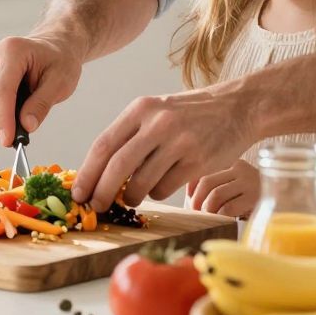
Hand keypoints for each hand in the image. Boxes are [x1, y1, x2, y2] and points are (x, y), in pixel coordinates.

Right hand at [0, 31, 84, 146]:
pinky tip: (13, 111)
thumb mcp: (61, 82)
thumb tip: (26, 126)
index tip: (9, 141)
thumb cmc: (59, 62)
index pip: (1, 90)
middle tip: (21, 140)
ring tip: (22, 119)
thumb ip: (42, 103)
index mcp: (12, 50)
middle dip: (1, 126)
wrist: (53, 48)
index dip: (3, 119)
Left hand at [72, 85, 255, 210]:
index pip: (104, 144)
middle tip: (96, 206)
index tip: (79, 192)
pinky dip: (157, 193)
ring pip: (141, 183)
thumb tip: (97, 173)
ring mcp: (179, 143)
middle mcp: (158, 123)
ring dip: (132, 196)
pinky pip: (165, 189)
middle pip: (118, 166)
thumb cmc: (188, 114)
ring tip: (134, 195)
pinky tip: (163, 183)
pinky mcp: (197, 162)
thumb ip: (129, 136)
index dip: (87, 172)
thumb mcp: (155, 112)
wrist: (237, 108)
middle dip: (102, 192)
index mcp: (141, 109)